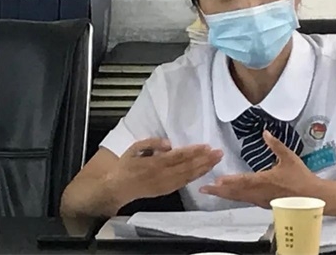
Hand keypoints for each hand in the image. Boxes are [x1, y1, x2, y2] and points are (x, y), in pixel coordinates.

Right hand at [108, 138, 222, 205]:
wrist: (116, 188)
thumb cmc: (126, 165)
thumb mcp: (134, 148)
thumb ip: (151, 143)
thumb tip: (169, 143)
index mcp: (154, 163)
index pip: (178, 156)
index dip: (193, 152)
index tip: (206, 146)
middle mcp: (162, 175)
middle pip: (187, 167)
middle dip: (204, 160)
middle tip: (219, 153)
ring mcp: (165, 185)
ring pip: (188, 176)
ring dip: (203, 168)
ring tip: (216, 160)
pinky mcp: (165, 191)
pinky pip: (183, 183)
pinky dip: (195, 177)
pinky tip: (204, 171)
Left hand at [199, 131, 318, 207]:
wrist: (312, 197)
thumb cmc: (301, 177)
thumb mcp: (289, 157)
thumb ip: (276, 144)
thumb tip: (265, 132)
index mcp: (265, 180)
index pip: (244, 181)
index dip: (230, 181)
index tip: (216, 181)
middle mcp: (260, 193)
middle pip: (236, 193)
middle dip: (219, 191)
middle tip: (203, 189)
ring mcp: (261, 200)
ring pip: (239, 198)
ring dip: (225, 195)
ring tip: (212, 192)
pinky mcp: (264, 204)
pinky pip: (246, 200)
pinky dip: (235, 197)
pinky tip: (230, 195)